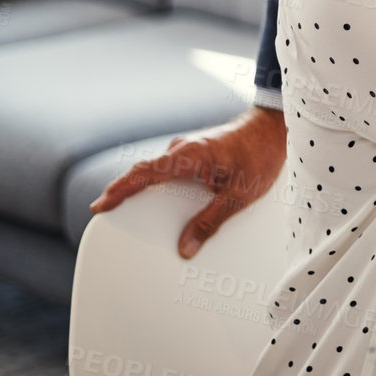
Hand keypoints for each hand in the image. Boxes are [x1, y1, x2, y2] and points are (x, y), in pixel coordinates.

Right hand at [88, 105, 286, 257]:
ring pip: (157, 170)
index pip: (144, 173)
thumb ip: (211, 221)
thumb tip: (185, 248)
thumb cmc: (261, 154)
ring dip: (143, 187)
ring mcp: (189, 148)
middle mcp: (184, 148)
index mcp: (190, 155)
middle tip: (106, 213)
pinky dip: (160, 183)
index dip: (119, 190)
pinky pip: (170, 168)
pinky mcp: (196, 152)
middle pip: (144, 172)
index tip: (100, 206)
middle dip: (124, 192)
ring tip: (132, 212)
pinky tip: (165, 201)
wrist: (276, 127)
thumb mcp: (241, 195)